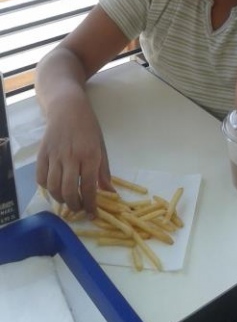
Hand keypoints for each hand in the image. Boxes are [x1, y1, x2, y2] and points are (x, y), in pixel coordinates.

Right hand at [36, 98, 112, 215]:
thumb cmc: (88, 127)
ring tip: (68, 201)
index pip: (89, 186)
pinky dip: (46, 188)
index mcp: (89, 155)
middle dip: (75, 205)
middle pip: (69, 190)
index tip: (93, 214)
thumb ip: (103, 172)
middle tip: (80, 208)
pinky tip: (55, 188)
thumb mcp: (101, 147)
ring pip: (53, 187)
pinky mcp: (42, 154)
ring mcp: (54, 156)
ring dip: (61, 199)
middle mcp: (71, 157)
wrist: (67, 107)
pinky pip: (41, 178)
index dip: (91, 204)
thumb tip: (110, 193)